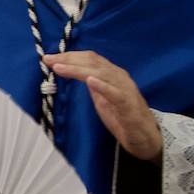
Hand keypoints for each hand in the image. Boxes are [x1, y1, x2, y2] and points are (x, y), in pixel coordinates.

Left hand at [43, 51, 160, 162]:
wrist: (145, 136)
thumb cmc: (122, 116)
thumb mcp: (101, 98)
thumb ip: (91, 85)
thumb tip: (74, 73)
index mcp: (112, 73)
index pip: (90, 59)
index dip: (69, 56)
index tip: (49, 57)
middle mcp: (119, 76)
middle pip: (92, 62)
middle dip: (69, 59)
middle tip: (48, 59)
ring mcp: (125, 89)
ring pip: (100, 74)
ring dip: (77, 69)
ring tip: (59, 67)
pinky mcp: (128, 105)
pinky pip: (115, 93)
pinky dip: (102, 86)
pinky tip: (89, 81)